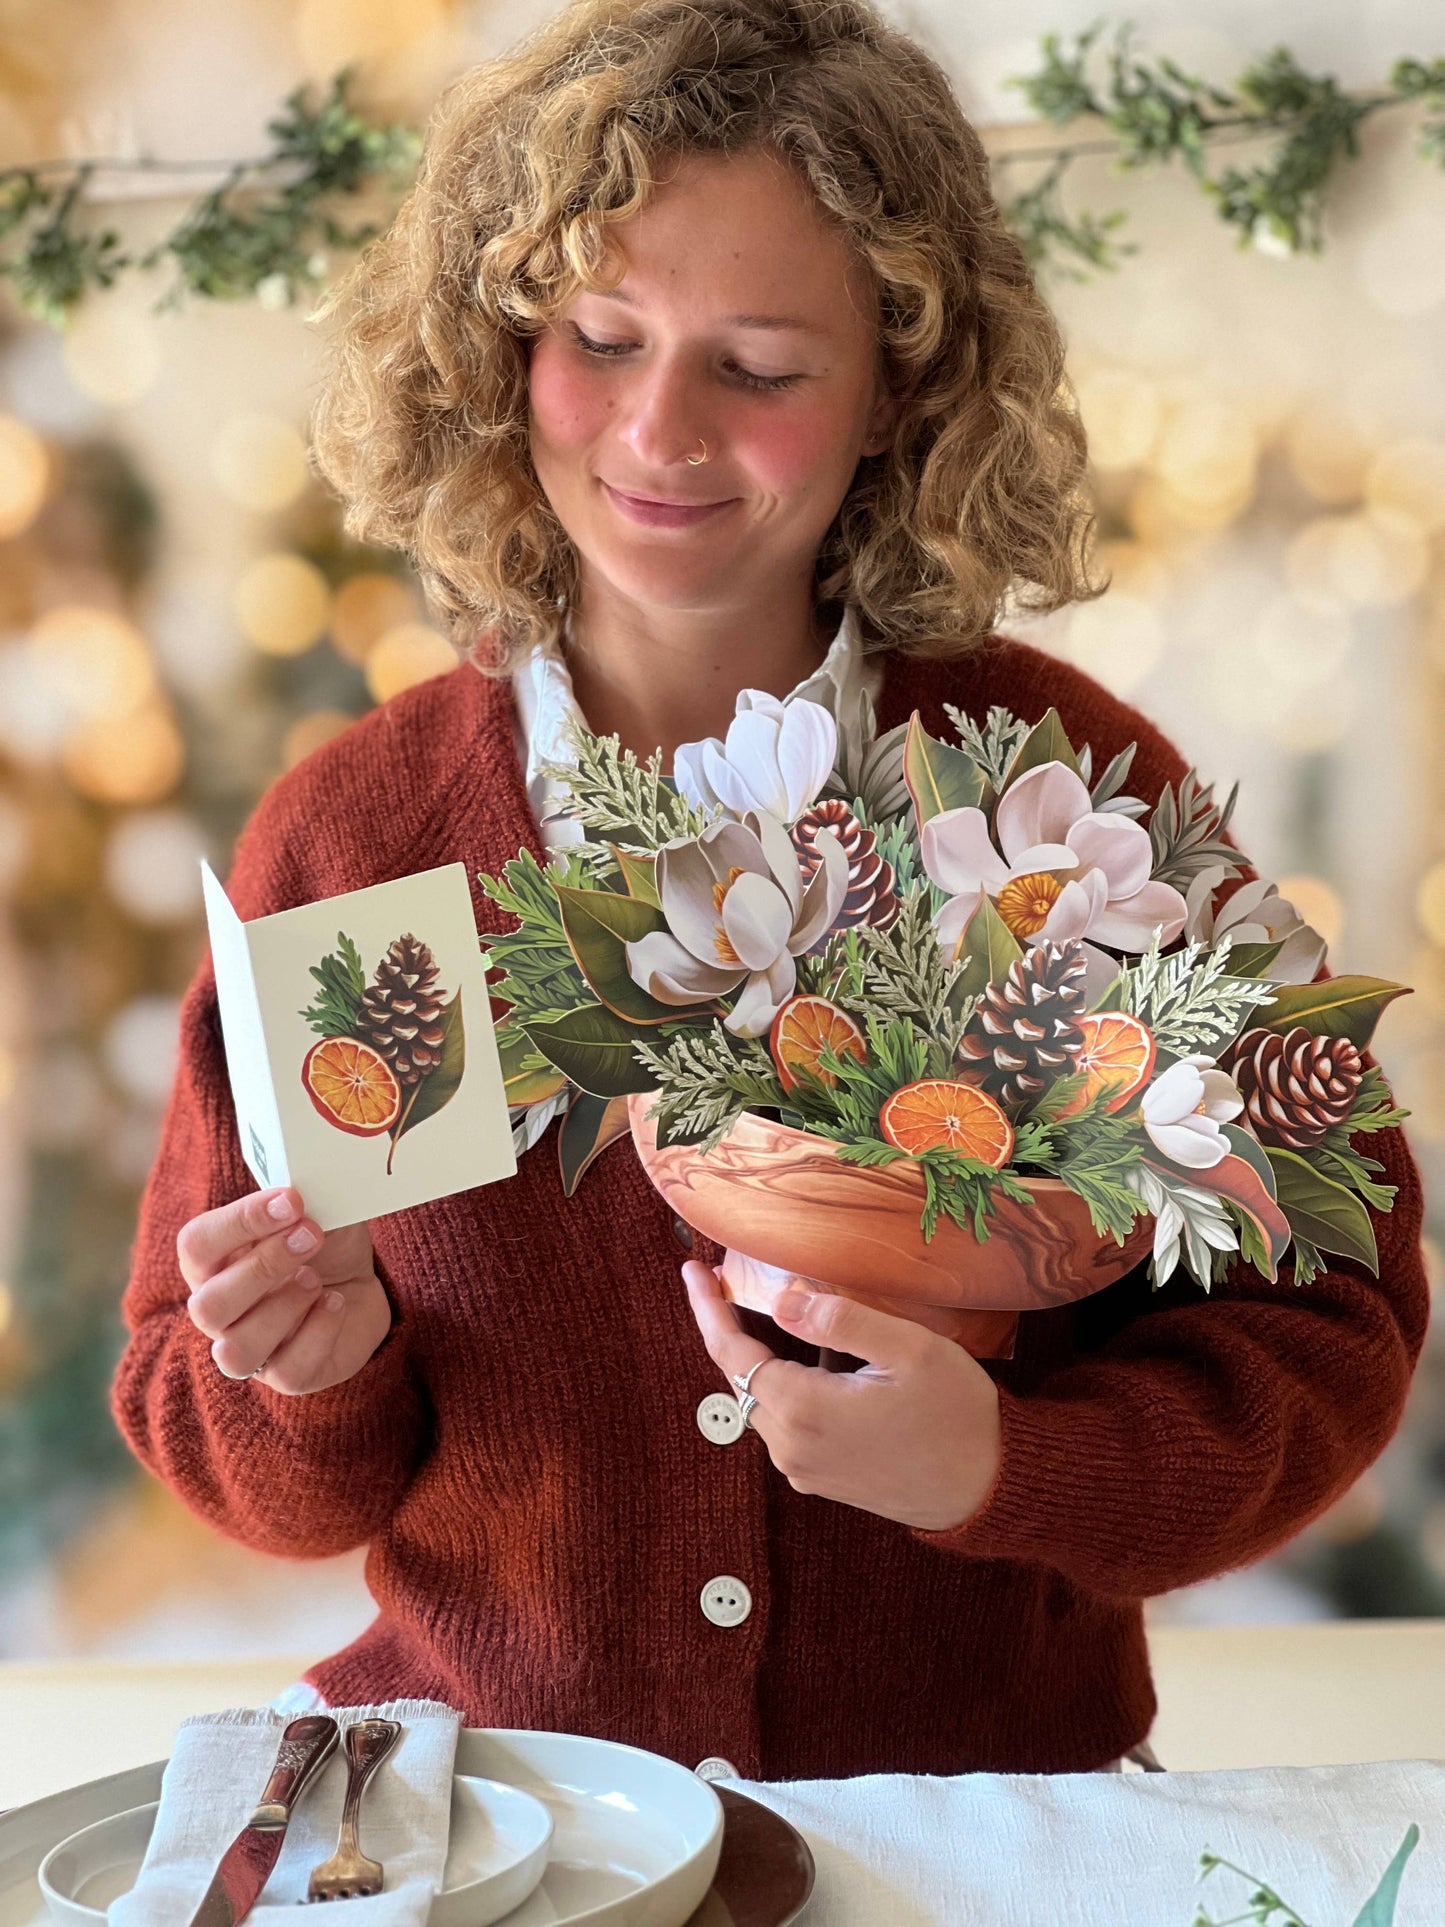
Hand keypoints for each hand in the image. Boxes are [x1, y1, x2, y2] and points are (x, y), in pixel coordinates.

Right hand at [180, 1188, 390, 1394]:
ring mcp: (249, 1349)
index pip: (196, 1245)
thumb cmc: (320, 1241)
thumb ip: (300, 1194)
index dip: (240, 1221)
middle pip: (209, 1306)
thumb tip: (304, 1180)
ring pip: (236, 1352)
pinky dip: (318, 1333)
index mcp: (210, 1261)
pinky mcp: (287, 1376)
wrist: (356, 1282)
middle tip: (311, 1234)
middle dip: (264, 1266)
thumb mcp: (313, 1207)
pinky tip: (336, 1303)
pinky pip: (288, 1371)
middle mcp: (217, 1311)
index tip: (291, 1199)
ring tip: (317, 1279)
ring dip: (284, 1308)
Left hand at [682, 1261, 1001, 1531]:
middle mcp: (792, 1446)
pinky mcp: (821, 1479)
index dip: (708, 1310)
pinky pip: (785, 1424)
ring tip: (771, 1316)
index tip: (693, 1272)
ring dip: (760, 1359)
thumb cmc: (958, 1414)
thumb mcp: (909, 1349)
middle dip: (729, 1329)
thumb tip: (784, 1299)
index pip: (732, 1353)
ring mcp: (805, 1468)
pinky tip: (813, 1364)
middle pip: (740, 1378)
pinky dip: (784, 1387)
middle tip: (721, 1282)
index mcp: (804, 1409)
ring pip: (762, 1401)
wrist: (988, 1489)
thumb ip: (842, 1319)